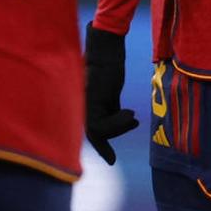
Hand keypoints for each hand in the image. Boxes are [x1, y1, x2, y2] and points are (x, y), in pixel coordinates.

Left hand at [84, 22, 139, 164]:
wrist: (106, 49)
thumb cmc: (109, 67)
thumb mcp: (110, 92)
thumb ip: (110, 108)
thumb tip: (124, 121)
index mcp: (83, 104)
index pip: (89, 130)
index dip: (100, 146)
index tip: (111, 161)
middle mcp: (78, 104)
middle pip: (91, 132)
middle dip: (103, 145)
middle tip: (113, 159)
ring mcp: (82, 102)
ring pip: (96, 130)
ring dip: (117, 128)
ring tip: (132, 116)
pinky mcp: (89, 99)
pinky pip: (100, 124)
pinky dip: (117, 122)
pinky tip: (130, 114)